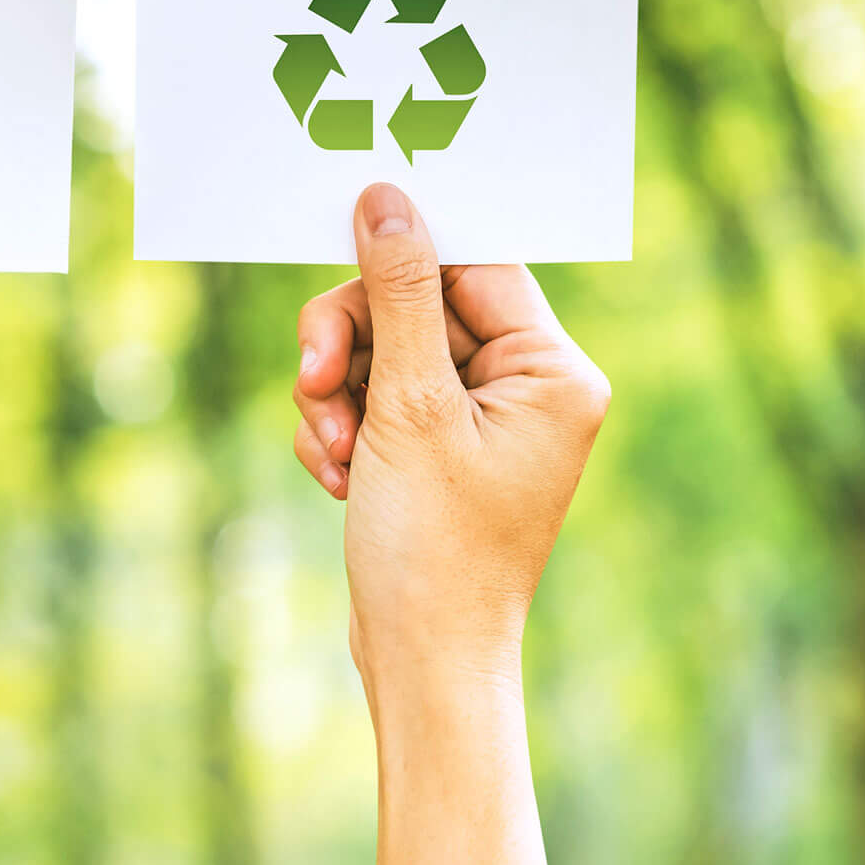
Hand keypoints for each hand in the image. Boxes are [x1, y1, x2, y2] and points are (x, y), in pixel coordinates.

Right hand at [291, 183, 609, 864]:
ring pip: (384, 351)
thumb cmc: (434, 547)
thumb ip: (397, 293)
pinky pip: (374, 397)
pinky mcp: (436, 452)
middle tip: (312, 380)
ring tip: (328, 448)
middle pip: (418, 305)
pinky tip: (333, 476)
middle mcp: (528, 389)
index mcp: (552, 372)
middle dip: (353, 344)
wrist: (421, 664)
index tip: (341, 254)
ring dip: (337, 391)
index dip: (402, 260)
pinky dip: (342, 427)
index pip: (473, 266)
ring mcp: (480, 423)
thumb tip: (387, 200)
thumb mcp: (407, 406)